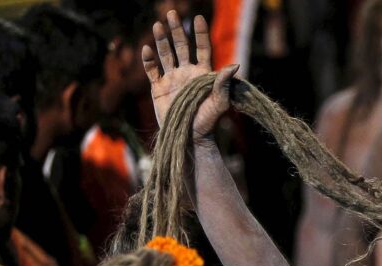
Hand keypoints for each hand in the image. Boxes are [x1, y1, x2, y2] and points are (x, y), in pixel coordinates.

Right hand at [143, 11, 235, 135]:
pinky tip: (146, 49)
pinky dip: (148, 60)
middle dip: (177, 30)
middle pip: (181, 46)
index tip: (198, 18)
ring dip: (161, 40)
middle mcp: (187, 72)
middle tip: (171, 12)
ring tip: (157, 25)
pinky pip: (152, 70)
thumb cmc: (207, 121)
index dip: (200, 34)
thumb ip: (223, 83)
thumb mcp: (219, 102)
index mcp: (202, 73)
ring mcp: (172, 79)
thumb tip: (235, 65)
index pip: (201, 48)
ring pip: (165, 54)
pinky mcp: (158, 88)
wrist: (190, 137)